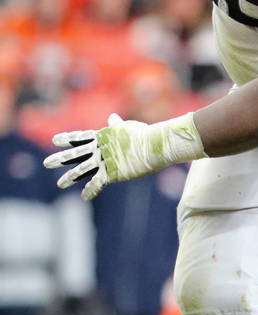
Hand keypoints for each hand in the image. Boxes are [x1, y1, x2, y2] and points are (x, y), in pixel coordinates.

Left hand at [44, 112, 203, 199]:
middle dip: (60, 159)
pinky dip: (91, 190)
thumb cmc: (145, 135)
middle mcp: (99, 148)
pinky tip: (84, 197)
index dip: (67, 139)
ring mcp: (104, 160)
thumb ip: (117, 126)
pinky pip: (98, 182)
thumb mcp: (128, 128)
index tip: (54, 140)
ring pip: (82, 169)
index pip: (80, 137)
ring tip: (59, 184)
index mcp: (102, 136)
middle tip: (46, 163)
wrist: (154, 145)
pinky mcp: (112, 172)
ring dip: (70, 177)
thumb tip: (111, 118)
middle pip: (75, 154)